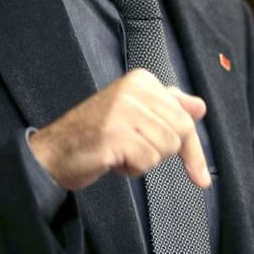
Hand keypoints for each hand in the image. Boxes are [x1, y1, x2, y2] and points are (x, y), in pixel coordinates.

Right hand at [28, 68, 209, 190]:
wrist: (54, 152)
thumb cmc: (95, 134)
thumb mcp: (135, 114)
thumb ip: (168, 107)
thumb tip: (199, 107)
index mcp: (141, 80)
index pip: (185, 116)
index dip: (191, 148)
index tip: (198, 173)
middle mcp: (133, 90)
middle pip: (180, 132)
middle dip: (161, 151)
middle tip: (134, 150)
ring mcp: (123, 110)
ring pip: (165, 148)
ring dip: (143, 160)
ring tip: (119, 151)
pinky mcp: (114, 134)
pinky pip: (146, 161)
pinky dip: (132, 169)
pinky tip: (112, 160)